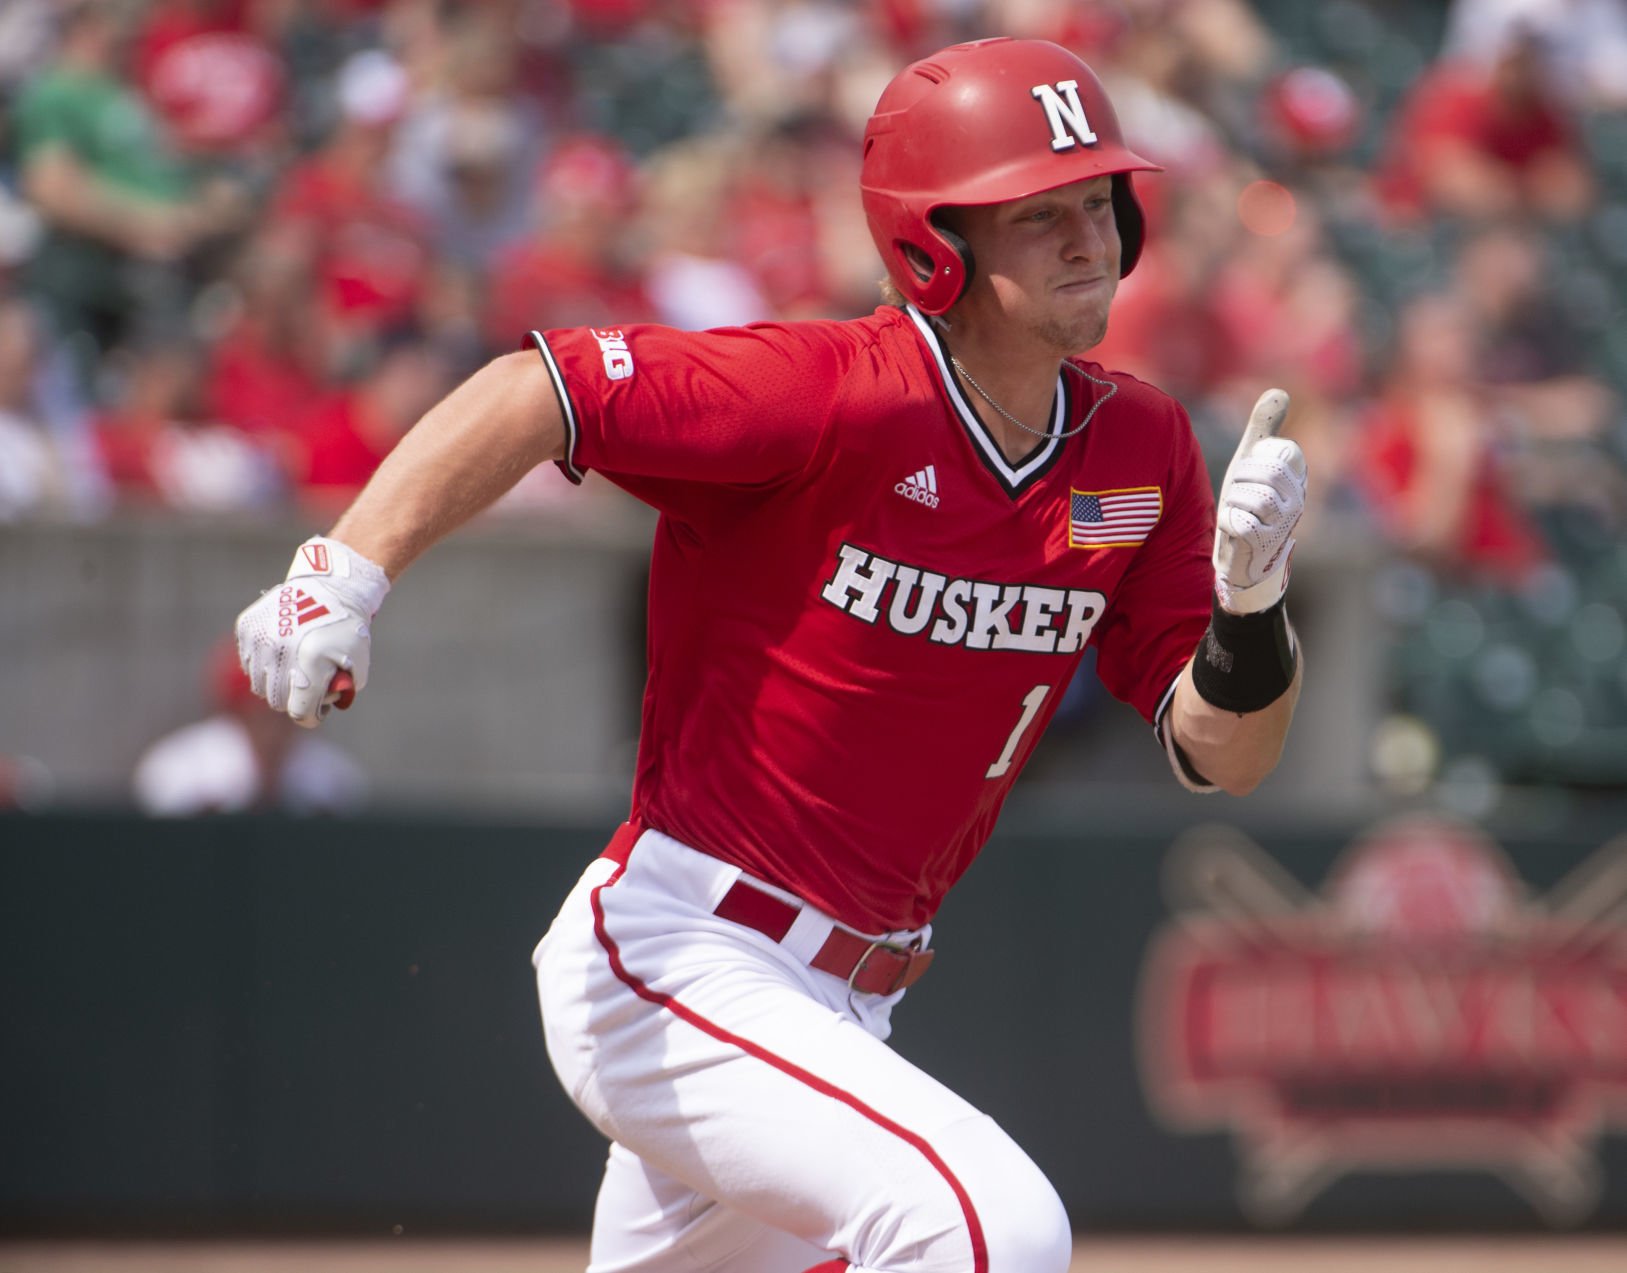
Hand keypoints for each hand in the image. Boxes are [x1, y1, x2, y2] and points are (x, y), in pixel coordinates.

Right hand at [235, 537, 390, 726]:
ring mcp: (260, 637)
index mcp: (311, 661)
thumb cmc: (347, 629)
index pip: (299, 711)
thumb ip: (341, 692)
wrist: (330, 588)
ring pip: (259, 684)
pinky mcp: (247, 627)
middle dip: (294, 699)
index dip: (311, 716)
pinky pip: (249, 663)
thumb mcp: (357, 663)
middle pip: (277, 701)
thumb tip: (321, 709)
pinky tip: (281, 653)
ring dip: (276, 684)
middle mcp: (281, 650)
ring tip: (295, 670)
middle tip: (307, 688)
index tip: (317, 710)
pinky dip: (264, 665)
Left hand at [1212, 388, 1306, 614]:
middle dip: (1241, 480)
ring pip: (1252, 496)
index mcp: (1298, 477)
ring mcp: (1285, 524)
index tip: (1250, 476)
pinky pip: (1240, 521)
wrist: (1240, 558)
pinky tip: (1232, 529)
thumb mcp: (1251, 462)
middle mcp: (1299, 500)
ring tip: (1236, 512)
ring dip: (1233, 502)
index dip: (1256, 460)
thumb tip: (1280, 391)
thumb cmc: (1247, 504)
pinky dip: (1227, 522)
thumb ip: (1264, 428)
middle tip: (1238, 494)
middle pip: (1265, 472)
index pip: (1281, 452)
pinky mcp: (1265, 544)